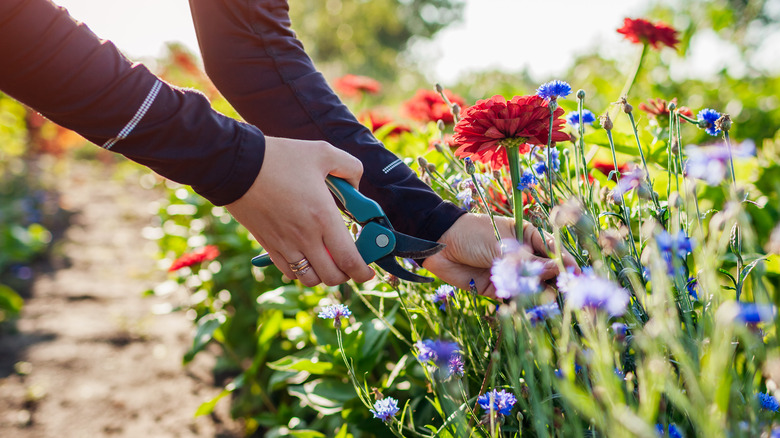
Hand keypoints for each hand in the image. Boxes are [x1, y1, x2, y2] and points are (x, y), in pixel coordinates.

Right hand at [226, 136, 373, 285]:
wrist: (237, 165)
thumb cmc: (280, 157)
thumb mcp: (323, 152)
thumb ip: (350, 168)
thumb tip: (356, 188)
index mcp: (323, 217)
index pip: (349, 260)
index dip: (363, 272)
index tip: (368, 272)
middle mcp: (305, 237)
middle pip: (332, 277)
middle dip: (347, 274)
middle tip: (350, 260)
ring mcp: (285, 244)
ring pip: (310, 279)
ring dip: (323, 275)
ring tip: (327, 260)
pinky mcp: (268, 245)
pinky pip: (289, 271)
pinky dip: (302, 270)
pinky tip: (306, 255)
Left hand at [422, 214, 579, 296]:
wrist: (439, 246)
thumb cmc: (471, 234)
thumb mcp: (501, 245)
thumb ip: (527, 261)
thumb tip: (557, 270)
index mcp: (527, 235)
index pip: (553, 249)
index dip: (565, 262)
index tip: (576, 275)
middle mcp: (523, 254)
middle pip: (547, 270)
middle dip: (556, 282)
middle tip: (566, 293)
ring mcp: (511, 272)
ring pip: (533, 286)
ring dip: (540, 295)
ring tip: (547, 302)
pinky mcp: (498, 288)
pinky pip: (516, 297)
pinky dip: (523, 303)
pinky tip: (529, 308)